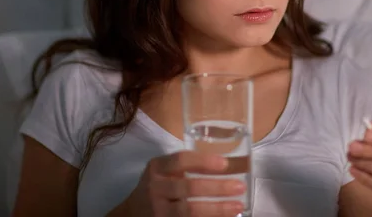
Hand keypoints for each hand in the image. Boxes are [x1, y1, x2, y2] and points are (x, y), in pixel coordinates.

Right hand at [123, 151, 245, 216]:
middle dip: (217, 187)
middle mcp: (155, 189)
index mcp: (157, 168)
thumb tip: (229, 165)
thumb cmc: (157, 187)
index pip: (180, 160)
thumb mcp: (163, 171)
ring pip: (190, 211)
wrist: (132, 213)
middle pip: (188, 187)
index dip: (203, 162)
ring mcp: (159, 211)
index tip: (225, 164)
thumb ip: (184, 167)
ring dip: (217, 209)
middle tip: (239, 186)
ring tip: (238, 205)